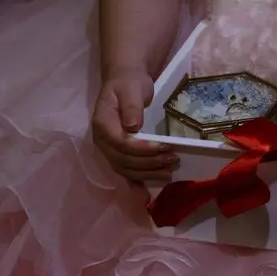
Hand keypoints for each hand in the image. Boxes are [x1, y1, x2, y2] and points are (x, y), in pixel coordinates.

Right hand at [92, 67, 178, 181]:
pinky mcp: (119, 153)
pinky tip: (146, 193)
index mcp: (102, 124)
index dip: (142, 149)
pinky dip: (136, 183)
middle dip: (149, 163)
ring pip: (125, 169)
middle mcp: (103, 141)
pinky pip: (126, 171)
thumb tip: (133, 126)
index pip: (121, 143)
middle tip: (173, 159)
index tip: (164, 146)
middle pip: (123, 160)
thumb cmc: (129, 84)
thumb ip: (131, 106)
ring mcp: (109, 149)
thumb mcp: (131, 88)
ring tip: (170, 172)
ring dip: (148, 174)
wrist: (125, 82)